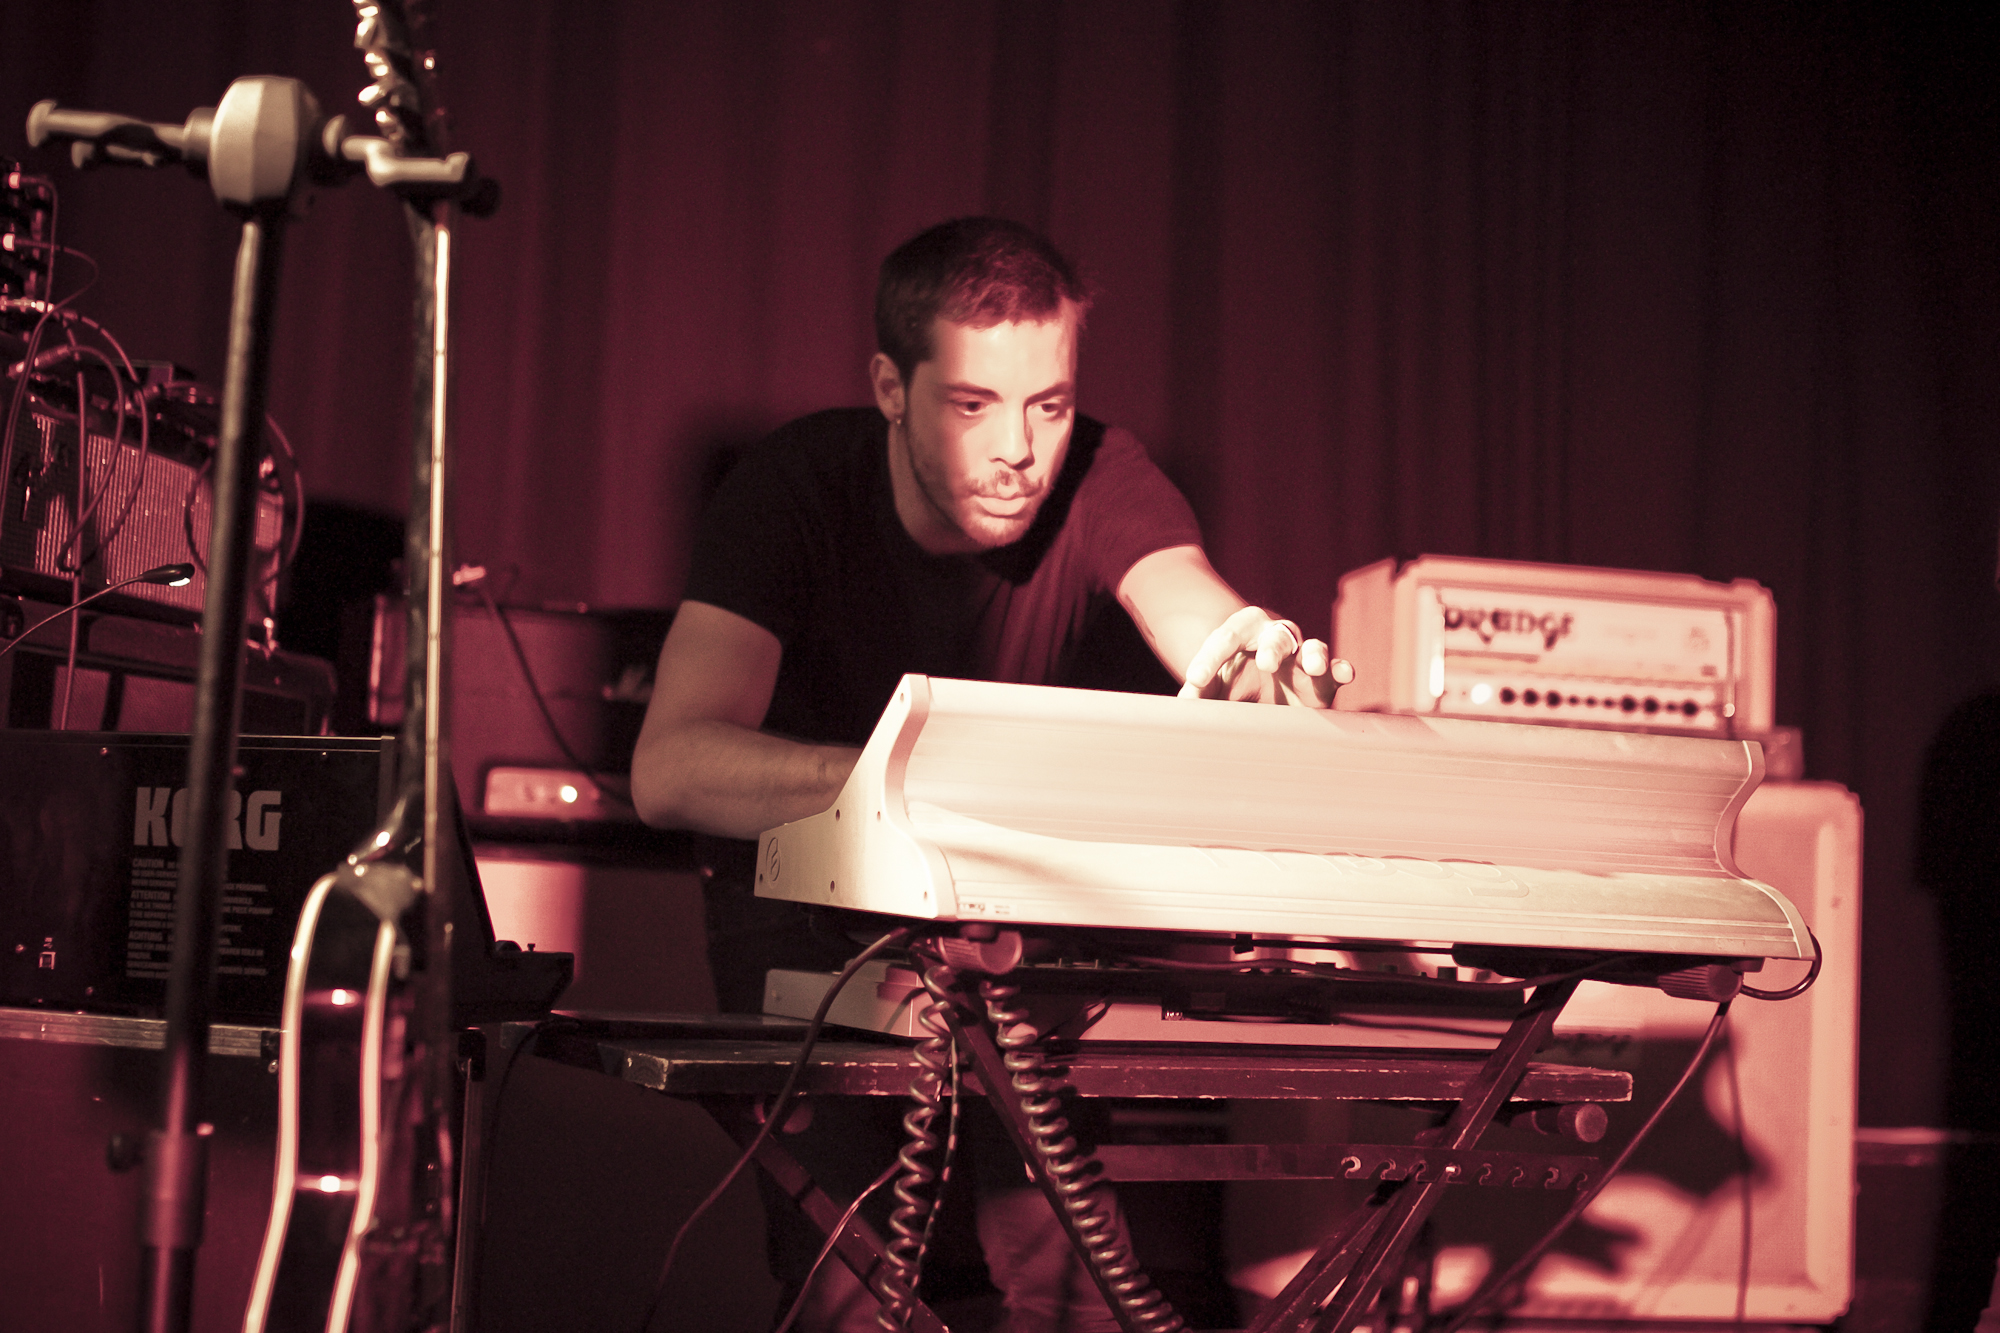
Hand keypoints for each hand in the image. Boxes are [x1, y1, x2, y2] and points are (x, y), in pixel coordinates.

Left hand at [1176, 606, 1353, 706]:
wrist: (1257, 691)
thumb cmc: (1230, 682)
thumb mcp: (1210, 685)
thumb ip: (1198, 691)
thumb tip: (1184, 706)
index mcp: (1243, 631)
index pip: (1226, 638)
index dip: (1210, 658)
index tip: (1195, 680)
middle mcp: (1276, 639)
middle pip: (1276, 636)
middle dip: (1273, 648)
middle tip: (1266, 663)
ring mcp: (1302, 658)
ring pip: (1313, 647)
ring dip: (1315, 656)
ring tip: (1315, 667)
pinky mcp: (1323, 681)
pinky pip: (1336, 670)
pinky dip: (1341, 669)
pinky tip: (1345, 673)